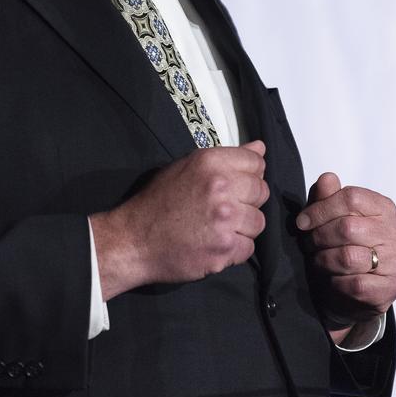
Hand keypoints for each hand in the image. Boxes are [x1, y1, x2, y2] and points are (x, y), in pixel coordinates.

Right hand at [90, 141, 269, 300]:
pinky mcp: (225, 249)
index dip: (249, 174)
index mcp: (210, 163)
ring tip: (218, 228)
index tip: (236, 185)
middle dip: (247, 201)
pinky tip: (214, 244)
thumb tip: (259, 147)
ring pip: (258, 222)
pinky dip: (234, 249)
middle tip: (224, 210)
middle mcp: (221, 188)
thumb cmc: (157, 203)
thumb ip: (225, 158)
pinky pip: (248, 248)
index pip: (256, 161)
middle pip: (261, 191)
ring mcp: (225, 220)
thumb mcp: (185, 168)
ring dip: (242, 227)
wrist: (134, 240)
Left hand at [296, 173, 395, 331]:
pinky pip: (357, 284)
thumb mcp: (329, 219)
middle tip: (308, 245)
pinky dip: (337, 282)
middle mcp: (395, 232)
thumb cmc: (341, 248)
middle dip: (318, 237)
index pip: (351, 198)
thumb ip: (327, 197)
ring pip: (349, 257)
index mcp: (383, 208)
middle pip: (348, 227)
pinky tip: (333, 279)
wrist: (352, 291)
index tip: (302, 222)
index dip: (320, 209)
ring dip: (324, 260)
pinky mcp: (394, 286)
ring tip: (318, 261)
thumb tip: (327, 178)